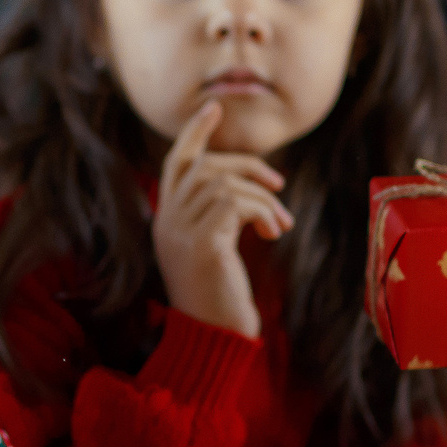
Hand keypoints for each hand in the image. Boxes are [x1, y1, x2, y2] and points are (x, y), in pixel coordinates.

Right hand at [152, 100, 290, 339]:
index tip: (213, 109)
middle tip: (277, 184)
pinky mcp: (204, 243)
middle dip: (246, 167)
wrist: (214, 337)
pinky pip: (238, 204)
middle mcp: (167, 223)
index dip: (195, 133)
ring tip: (279, 224)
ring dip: (262, 199)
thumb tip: (251, 188)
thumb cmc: (220, 298)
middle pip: (204, 166)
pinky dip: (263, 213)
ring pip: (225, 184)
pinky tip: (273, 234)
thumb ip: (218, 217)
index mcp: (166, 222)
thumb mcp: (214, 250)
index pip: (175, 164)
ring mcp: (182, 233)